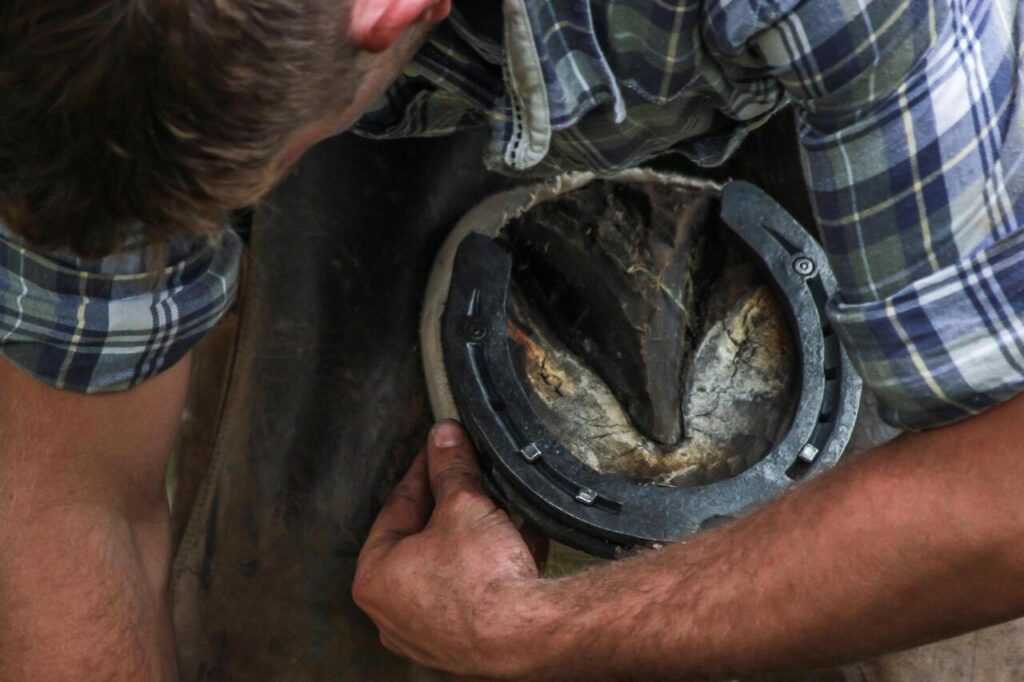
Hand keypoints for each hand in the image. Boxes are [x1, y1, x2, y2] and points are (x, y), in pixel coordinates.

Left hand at [353, 421, 546, 677]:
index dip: (422, 470)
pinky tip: (523, 540)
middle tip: (467, 474)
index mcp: (375, 579)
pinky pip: (479, 592)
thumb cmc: (482, 580)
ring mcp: (431, 634)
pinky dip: (497, 564)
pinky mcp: (468, 644)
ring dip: (475, 534)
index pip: (396, 507)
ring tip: (498, 505)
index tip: (438, 450)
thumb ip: (451, 467)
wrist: (529, 634)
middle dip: (450, 503)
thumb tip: (444, 437)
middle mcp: (395, 614)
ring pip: (452, 567)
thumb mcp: (464, 504)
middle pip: (422, 539)